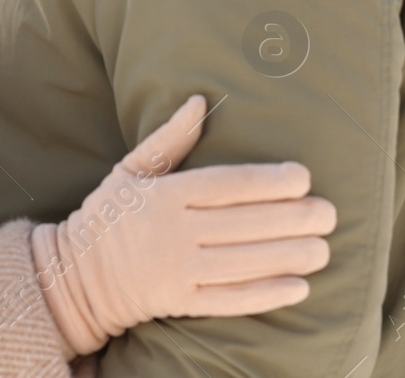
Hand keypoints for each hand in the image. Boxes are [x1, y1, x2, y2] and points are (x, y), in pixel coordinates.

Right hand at [32, 95, 335, 356]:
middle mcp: (172, 232)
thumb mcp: (130, 169)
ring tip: (324, 248)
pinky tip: (299, 286)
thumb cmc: (111, 215)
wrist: (75, 275)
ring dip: (289, 256)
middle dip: (292, 219)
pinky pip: (230, 300)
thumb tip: (200, 101)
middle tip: (329, 213)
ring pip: (243, 263)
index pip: (226, 185)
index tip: (303, 177)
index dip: (268, 181)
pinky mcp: (179, 302)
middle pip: (243, 224)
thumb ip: (169, 139)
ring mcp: (176, 271)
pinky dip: (266, 294)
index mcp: (164, 195)